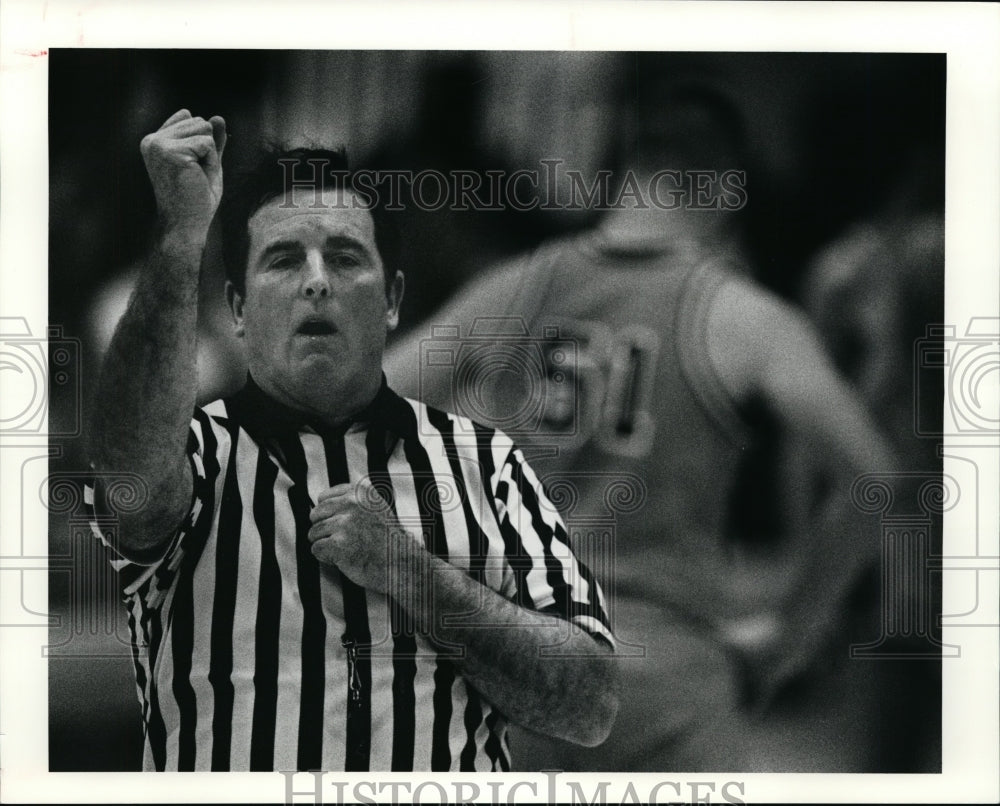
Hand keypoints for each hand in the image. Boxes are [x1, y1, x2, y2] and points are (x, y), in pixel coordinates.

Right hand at [140, 109, 226, 235]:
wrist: (186, 225)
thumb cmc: (196, 199)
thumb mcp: (207, 164)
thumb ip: (211, 142)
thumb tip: (218, 118)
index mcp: (155, 141)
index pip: (190, 117)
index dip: (203, 143)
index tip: (191, 168)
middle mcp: (152, 140)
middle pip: (200, 121)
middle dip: (208, 149)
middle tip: (196, 175)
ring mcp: (158, 144)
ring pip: (204, 129)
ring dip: (210, 156)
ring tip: (196, 176)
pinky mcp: (171, 152)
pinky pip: (207, 143)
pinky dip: (211, 162)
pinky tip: (197, 178)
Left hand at [308, 478, 425, 594]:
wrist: (402, 563)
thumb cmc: (389, 540)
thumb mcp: (376, 507)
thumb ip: (352, 502)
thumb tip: (320, 505)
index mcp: (360, 491)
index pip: (323, 498)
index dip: (329, 515)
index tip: (342, 526)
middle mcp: (352, 503)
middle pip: (315, 514)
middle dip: (324, 530)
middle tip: (343, 540)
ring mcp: (345, 523)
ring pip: (313, 533)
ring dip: (326, 545)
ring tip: (347, 549)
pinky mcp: (338, 544)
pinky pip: (316, 549)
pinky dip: (326, 558)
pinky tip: (344, 558)